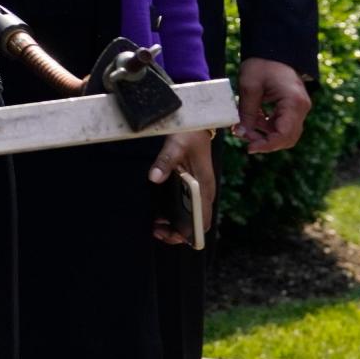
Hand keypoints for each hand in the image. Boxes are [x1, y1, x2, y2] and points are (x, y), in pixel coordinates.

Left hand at [148, 129, 215, 246]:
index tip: (171, 234)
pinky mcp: (191, 186)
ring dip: (175, 225)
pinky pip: (185, 207)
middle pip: (197, 223)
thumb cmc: (189, 135)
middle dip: (178, 232)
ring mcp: (198, 190)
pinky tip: (158, 213)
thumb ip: (165, 161)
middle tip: (156, 230)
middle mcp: (204, 192)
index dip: (190, 234)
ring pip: (191, 217)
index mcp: (205, 187)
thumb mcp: (175, 145)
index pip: (203, 220)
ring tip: (155, 225)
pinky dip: (174, 214)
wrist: (196, 123)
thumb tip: (154, 179)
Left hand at [235, 58, 313, 153]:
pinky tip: (251, 118)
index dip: (267, 145)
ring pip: (284, 132)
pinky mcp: (292, 107)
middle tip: (243, 135)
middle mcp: (301, 108)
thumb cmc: (261, 64)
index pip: (284, 134)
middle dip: (265, 140)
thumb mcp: (249, 87)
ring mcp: (299, 108)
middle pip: (287, 137)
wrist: (272, 50)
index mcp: (294, 103)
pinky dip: (266, 125)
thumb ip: (246, 112)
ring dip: (264, 133)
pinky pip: (282, 123)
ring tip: (245, 124)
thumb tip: (240, 134)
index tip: (249, 148)